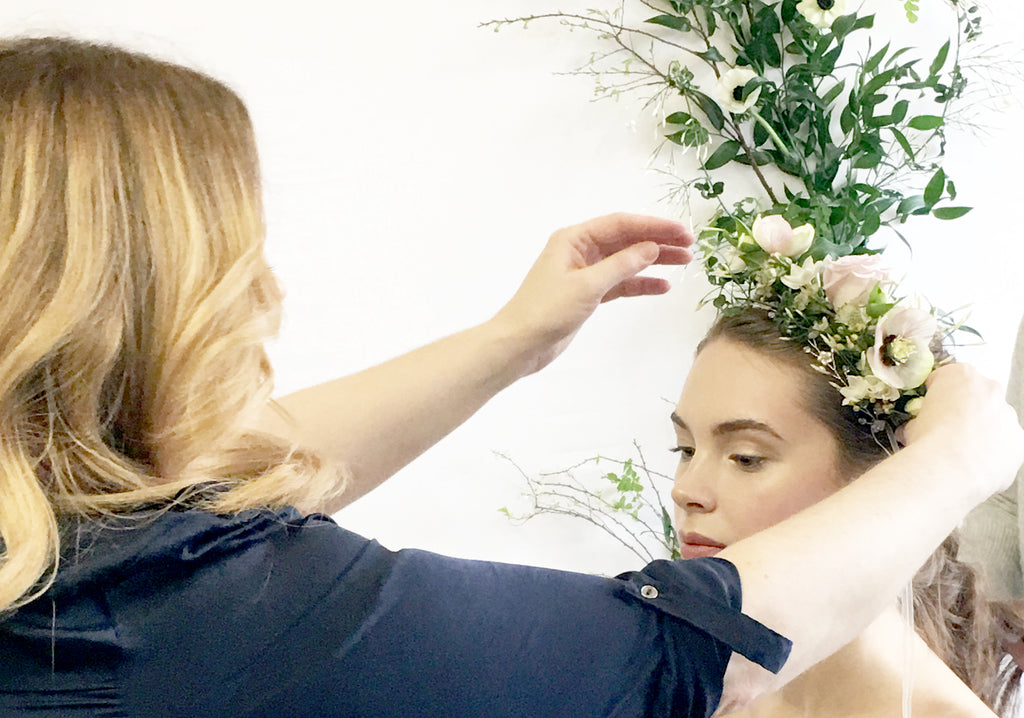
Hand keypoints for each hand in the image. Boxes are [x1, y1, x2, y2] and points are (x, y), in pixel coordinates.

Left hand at [490, 213, 694, 374]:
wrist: (520, 344)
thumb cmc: (546, 311)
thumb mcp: (587, 285)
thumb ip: (621, 265)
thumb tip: (650, 247)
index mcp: (574, 239)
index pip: (620, 224)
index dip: (653, 226)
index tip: (682, 232)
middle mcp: (579, 250)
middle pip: (626, 240)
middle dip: (657, 241)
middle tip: (689, 247)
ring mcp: (584, 273)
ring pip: (625, 261)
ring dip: (653, 261)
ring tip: (684, 263)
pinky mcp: (587, 294)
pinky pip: (619, 283)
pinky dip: (639, 284)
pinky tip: (662, 286)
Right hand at [901, 363, 1023, 498]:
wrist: (947, 469)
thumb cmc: (929, 441)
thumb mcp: (911, 423)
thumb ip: (920, 419)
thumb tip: (915, 430)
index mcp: (960, 376)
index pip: (945, 378)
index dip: (934, 395)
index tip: (929, 408)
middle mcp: (989, 389)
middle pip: (976, 396)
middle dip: (963, 410)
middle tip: (945, 429)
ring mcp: (1008, 415)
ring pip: (994, 420)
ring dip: (980, 431)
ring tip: (960, 451)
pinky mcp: (1018, 441)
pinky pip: (1005, 445)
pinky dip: (992, 452)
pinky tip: (973, 463)